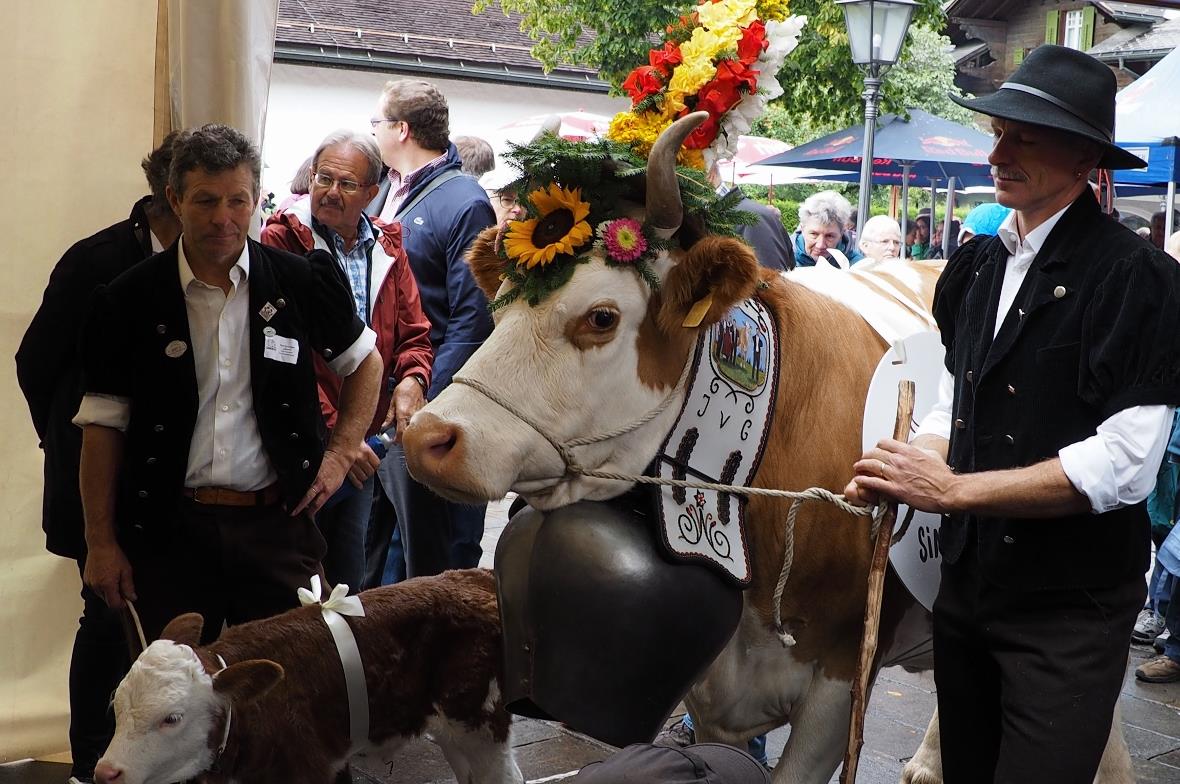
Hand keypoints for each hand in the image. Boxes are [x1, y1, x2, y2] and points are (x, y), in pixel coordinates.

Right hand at [84, 542, 135, 609]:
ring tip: (114, 578)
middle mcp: (96, 586)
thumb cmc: (113, 555)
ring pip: (101, 595)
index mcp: (107, 585)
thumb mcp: (126, 571)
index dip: (121, 605)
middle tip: (122, 587)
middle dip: (115, 597)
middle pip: (107, 601)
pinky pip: (95, 588)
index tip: (127, 602)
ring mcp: (90, 583)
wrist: (100, 545)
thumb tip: (132, 598)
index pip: (113, 604)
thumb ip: (128, 587)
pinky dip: (102, 586)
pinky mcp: (86, 580)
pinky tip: (106, 576)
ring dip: (109, 592)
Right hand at [292, 448, 351, 515]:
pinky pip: (300, 477)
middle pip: (307, 496)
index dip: (310, 512)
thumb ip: (323, 497)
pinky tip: (288, 488)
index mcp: (327, 490)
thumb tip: (311, 506)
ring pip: (301, 487)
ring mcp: (313, 475)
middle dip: (298, 504)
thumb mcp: (334, 489)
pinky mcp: (310, 469)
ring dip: (293, 495)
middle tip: (291, 511)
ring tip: (285, 501)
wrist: (339, 459)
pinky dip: (293, 483)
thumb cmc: (337, 475)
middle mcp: (319, 483)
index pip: (317, 504)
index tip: (304, 516)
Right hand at [347, 442, 380, 488]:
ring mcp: (353, 464)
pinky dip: (357, 483)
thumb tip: (374, 454)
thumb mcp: (362, 442)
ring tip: (362, 475)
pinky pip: (354, 479)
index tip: (374, 466)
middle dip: (369, 472)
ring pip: (363, 477)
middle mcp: (361, 458)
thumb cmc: (350, 440)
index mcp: (367, 451)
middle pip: (370, 471)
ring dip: (364, 477)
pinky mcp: (346, 469)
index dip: (375, 466)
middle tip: (367, 471)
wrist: (338, 440)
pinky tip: (359, 485)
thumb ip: (368, 449)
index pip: (376, 464)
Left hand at [384, 376, 425, 442]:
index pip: (400, 434)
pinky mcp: (424, 414)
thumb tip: (384, 427)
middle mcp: (412, 416)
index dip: (396, 440)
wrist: (415, 382)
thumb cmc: (403, 390)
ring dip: (409, 431)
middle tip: (397, 436)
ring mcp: (420, 416)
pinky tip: (410, 421)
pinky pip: (419, 423)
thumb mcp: (392, 403)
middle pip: (408, 434)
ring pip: (414, 429)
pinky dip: (414, 424)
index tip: (393, 441)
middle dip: (403, 437)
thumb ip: (389, 417)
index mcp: (403, 414)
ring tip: (403, 427)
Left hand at [844, 438, 958, 513]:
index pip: (884, 442)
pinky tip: (859, 480)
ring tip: (858, 468)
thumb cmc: (942, 476)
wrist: (948, 491)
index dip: (877, 446)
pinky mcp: (896, 489)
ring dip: (861, 466)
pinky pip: (874, 483)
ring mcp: (897, 475)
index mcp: (908, 451)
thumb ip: (919, 451)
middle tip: (863, 460)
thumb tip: (914, 449)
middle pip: (874, 453)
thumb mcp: (931, 456)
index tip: (875, 451)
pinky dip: (864, 481)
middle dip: (866, 456)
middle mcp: (900, 461)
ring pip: (871, 465)